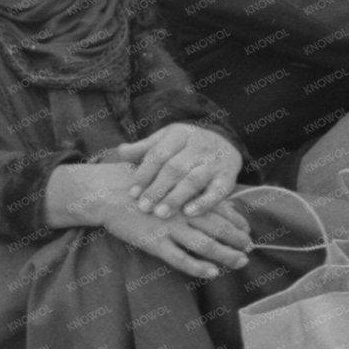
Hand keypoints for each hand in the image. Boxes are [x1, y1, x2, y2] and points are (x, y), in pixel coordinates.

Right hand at [97, 195, 252, 279]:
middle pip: (220, 228)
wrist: (105, 192)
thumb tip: (201, 194)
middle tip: (250, 249)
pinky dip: (198, 267)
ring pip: (206, 245)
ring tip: (240, 262)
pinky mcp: (155, 242)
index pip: (221, 209)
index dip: (237, 221)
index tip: (247, 231)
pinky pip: (181, 259)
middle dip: (238, 240)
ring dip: (226, 255)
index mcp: (185, 195)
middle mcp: (182, 211)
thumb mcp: (162, 178)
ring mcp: (170, 228)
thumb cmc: (134, 184)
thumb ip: (183, 187)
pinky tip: (211, 272)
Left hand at [107, 123, 242, 217]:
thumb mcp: (166, 139)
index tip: (132, 193)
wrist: (225, 141)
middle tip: (143, 207)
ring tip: (160, 214)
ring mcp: (215, 162)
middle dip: (158, 189)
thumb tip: (120, 151)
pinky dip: (204, 203)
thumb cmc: (185, 145)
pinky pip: (218, 191)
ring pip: (194, 180)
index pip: (159, 154)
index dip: (144, 174)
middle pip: (175, 168)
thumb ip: (144, 148)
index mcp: (180, 134)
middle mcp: (199, 146)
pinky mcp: (229, 177)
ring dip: (176, 197)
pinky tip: (188, 213)